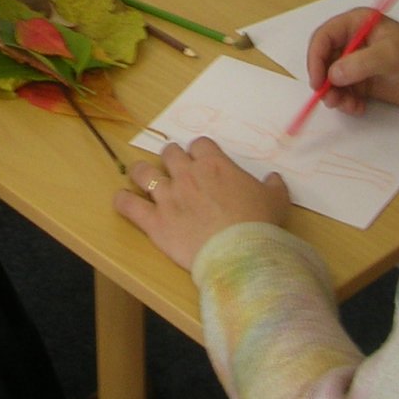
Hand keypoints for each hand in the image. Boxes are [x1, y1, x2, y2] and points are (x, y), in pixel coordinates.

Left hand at [113, 138, 288, 269]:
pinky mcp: (154, 221)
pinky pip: (129, 205)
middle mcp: (187, 175)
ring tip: (144, 177)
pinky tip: (122, 200)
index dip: (200, 152)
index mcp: (214, 165)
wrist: (241, 254)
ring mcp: (167, 197)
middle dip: (172, 158)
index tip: (202, 160)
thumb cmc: (260, 224)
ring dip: (143, 173)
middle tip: (176, 169)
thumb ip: (274, 186)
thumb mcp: (276, 201)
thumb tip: (274, 178)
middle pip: (170, 153)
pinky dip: (123, 201)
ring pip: (144, 172)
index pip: (199, 144)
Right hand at [306, 11, 398, 116]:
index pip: (323, 37)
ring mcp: (356, 63)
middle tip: (331, 99)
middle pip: (323, 60)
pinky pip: (344, 92)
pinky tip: (358, 108)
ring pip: (331, 80)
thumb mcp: (390, 55)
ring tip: (349, 106)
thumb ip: (359, 64)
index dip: (315, 58)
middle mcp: (351, 42)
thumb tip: (332, 76)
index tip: (317, 80)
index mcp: (355, 24)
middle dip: (324, 81)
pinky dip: (346, 102)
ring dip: (335, 95)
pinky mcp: (362, 82)